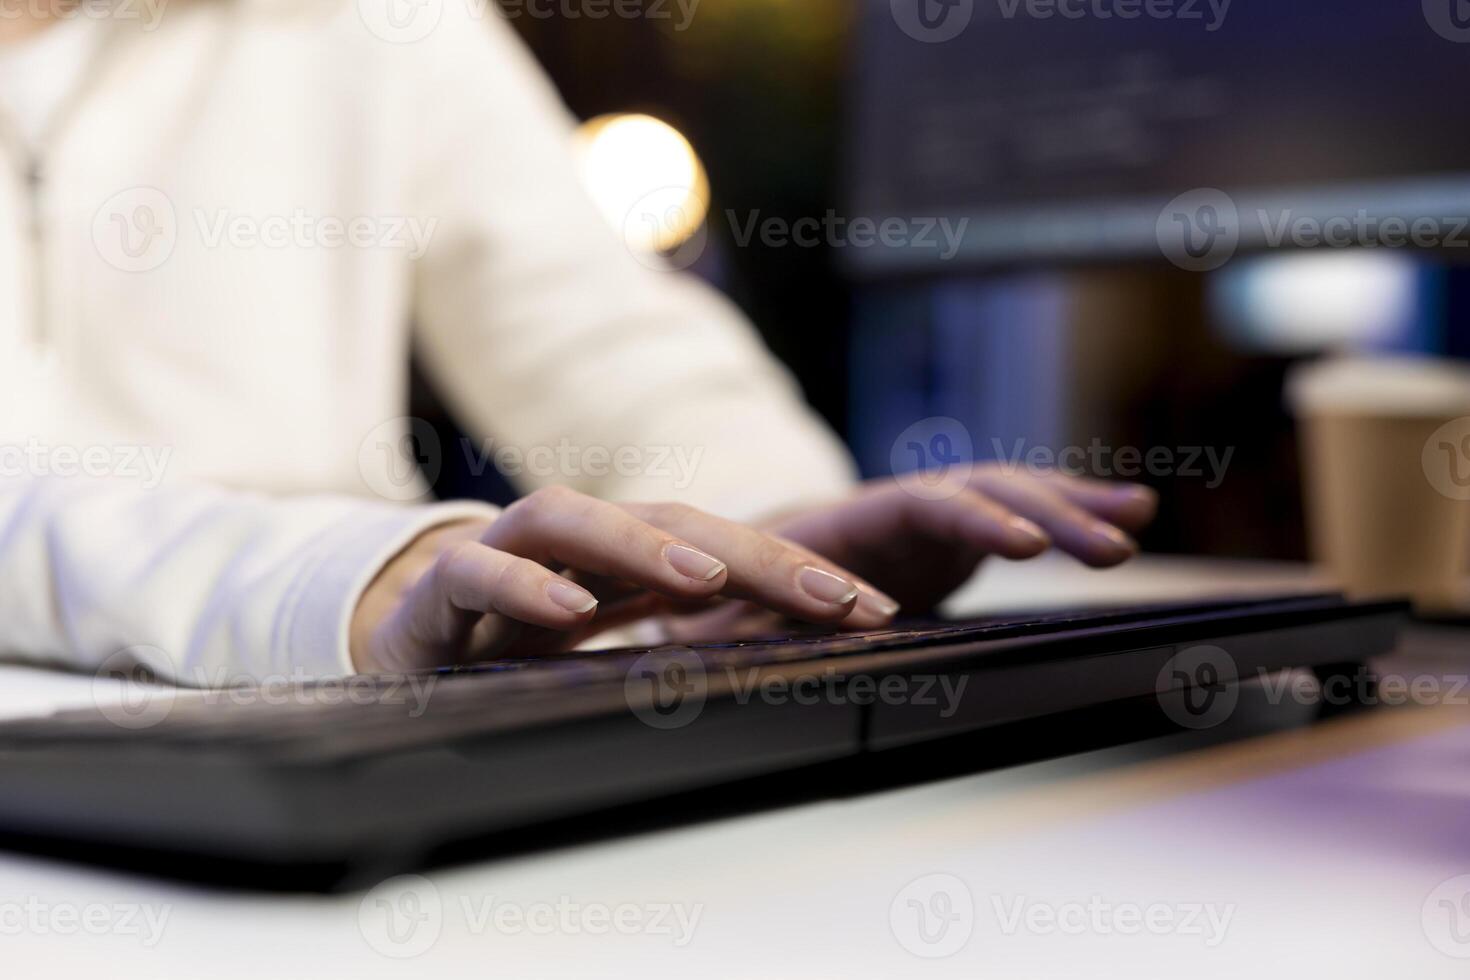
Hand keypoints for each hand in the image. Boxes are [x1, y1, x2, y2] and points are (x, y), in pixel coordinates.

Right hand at [349, 486, 898, 672]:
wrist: (400, 655)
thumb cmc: (515, 655)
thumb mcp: (610, 662)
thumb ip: (678, 656)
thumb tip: (786, 674)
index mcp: (624, 564)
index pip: (720, 552)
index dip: (796, 576)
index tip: (873, 612)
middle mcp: (574, 547)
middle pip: (668, 524)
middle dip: (754, 556)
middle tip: (831, 594)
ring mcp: (505, 556)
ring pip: (572, 521)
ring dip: (643, 544)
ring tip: (709, 578)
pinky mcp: (438, 591)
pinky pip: (476, 570)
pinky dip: (523, 583)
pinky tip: (570, 612)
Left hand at [764, 467, 1156, 615]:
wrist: (745, 579)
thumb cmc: (731, 600)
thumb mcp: (726, 615)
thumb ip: (727, 627)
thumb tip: (702, 644)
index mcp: (836, 525)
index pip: (909, 508)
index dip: (967, 523)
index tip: (1020, 546)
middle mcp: (889, 510)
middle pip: (972, 493)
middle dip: (1041, 514)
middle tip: (1102, 546)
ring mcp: (923, 521)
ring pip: (1004, 494)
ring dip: (1070, 505)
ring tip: (1134, 518)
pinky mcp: (951, 541)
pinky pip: (1018, 514)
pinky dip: (1070, 511)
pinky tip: (1131, 513)